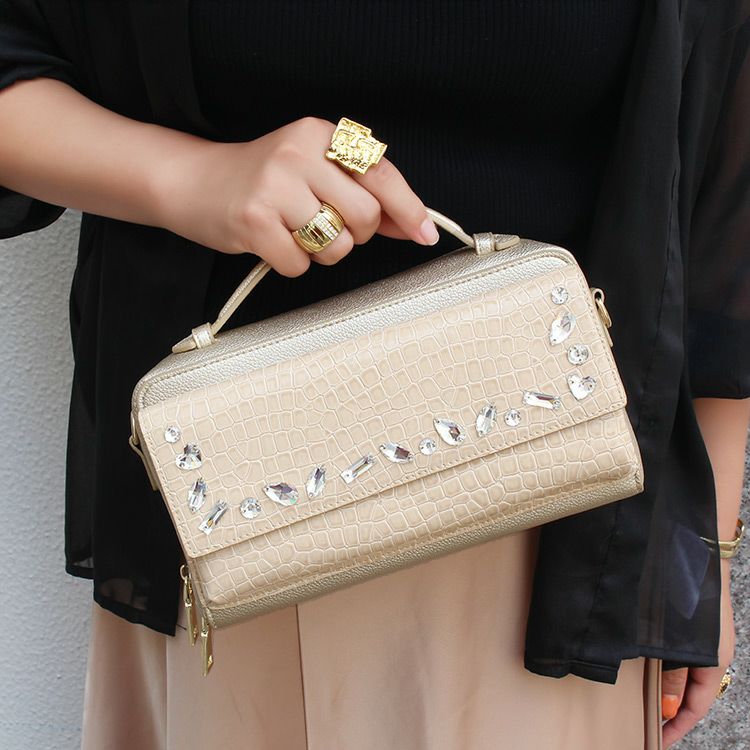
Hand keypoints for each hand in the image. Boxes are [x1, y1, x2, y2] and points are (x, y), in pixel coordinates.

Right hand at [154, 116, 438, 276]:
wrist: (192, 181)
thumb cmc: (261, 182)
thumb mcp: (313, 173)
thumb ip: (362, 194)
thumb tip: (412, 224)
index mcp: (320, 135)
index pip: (381, 174)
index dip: (409, 208)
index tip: (426, 234)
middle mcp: (299, 153)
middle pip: (364, 217)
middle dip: (354, 236)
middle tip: (326, 227)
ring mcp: (275, 186)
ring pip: (336, 245)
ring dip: (322, 252)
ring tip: (293, 232)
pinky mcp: (254, 220)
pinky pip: (300, 265)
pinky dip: (292, 263)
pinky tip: (272, 242)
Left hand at [661, 567, 735, 746]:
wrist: (691, 549)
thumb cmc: (687, 592)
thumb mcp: (680, 642)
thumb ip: (674, 674)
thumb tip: (670, 707)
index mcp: (714, 659)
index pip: (698, 705)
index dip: (679, 725)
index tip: (661, 740)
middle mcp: (710, 650)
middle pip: (691, 691)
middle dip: (671, 710)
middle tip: (647, 724)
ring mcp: (700, 636)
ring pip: (683, 672)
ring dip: (666, 688)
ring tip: (644, 701)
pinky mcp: (688, 622)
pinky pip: (679, 654)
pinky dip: (665, 666)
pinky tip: (647, 667)